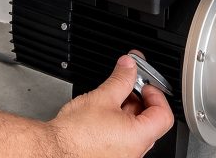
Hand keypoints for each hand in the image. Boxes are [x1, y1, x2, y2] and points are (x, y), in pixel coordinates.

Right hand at [48, 54, 174, 157]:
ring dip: (126, 113)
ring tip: (109, 101)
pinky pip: (122, 140)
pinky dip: (116, 126)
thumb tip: (129, 66)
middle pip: (149, 122)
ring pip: (134, 131)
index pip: (164, 114)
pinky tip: (101, 116)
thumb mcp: (102, 97)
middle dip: (138, 100)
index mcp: (139, 137)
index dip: (156, 95)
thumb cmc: (74, 134)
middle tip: (125, 87)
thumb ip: (121, 79)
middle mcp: (135, 152)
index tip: (145, 86)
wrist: (51, 151)